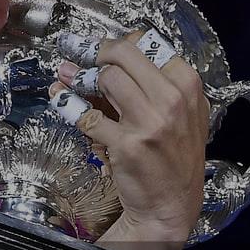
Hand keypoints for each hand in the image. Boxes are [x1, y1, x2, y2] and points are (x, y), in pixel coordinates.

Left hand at [54, 31, 208, 249]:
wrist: (170, 206)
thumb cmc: (172, 156)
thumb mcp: (178, 114)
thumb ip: (149, 83)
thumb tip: (102, 54)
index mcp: (187, 87)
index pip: (147, 44)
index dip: (117, 43)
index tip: (99, 48)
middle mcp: (173, 100)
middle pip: (123, 55)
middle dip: (94, 51)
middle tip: (77, 53)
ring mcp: (151, 123)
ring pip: (106, 79)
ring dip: (81, 78)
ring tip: (68, 79)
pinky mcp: (127, 144)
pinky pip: (87, 116)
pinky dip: (69, 107)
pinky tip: (61, 101)